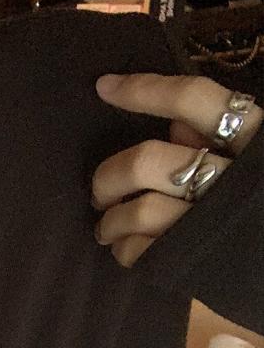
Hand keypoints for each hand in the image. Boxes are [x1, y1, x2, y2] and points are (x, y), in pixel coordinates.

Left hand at [90, 70, 261, 266]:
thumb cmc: (255, 208)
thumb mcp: (254, 164)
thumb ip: (217, 142)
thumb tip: (175, 127)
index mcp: (252, 141)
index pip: (193, 99)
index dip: (145, 91)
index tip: (104, 88)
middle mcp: (230, 178)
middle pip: (148, 161)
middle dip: (110, 176)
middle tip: (100, 192)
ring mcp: (209, 222)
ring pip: (139, 210)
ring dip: (110, 221)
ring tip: (106, 228)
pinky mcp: (193, 260)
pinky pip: (141, 250)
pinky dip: (124, 249)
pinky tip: (126, 248)